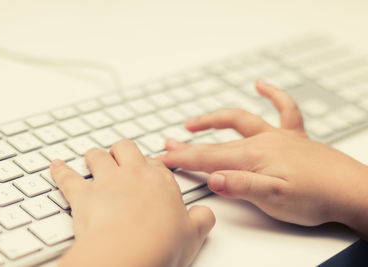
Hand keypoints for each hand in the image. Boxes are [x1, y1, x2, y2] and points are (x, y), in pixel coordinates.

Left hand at [50, 139, 214, 266]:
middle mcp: (133, 175)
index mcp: (160, 181)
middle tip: (119, 156)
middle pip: (125, 148)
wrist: (129, 254)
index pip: (155, 164)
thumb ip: (201, 219)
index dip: (150, 165)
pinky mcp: (83, 196)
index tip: (149, 169)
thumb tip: (205, 214)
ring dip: (94, 156)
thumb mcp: (193, 234)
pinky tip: (56, 166)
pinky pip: (67, 178)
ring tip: (93, 157)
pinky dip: (60, 171)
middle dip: (121, 151)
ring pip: (98, 157)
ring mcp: (107, 183)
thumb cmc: (161, 244)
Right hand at [159, 81, 367, 232]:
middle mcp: (262, 142)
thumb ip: (242, 186)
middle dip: (189, 145)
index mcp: (253, 158)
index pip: (209, 158)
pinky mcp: (292, 136)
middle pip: (217, 142)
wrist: (351, 192)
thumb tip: (214, 177)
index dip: (183, 159)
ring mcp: (277, 136)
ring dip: (215, 120)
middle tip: (168, 146)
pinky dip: (273, 94)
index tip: (162, 159)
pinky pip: (284, 108)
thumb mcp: (275, 200)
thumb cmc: (316, 198)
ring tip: (193, 123)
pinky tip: (261, 85)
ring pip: (240, 121)